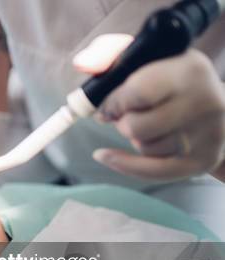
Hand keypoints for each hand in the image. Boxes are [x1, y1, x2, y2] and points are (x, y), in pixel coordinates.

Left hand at [73, 34, 224, 181]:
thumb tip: (82, 63)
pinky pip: (150, 172)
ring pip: (143, 147)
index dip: (114, 102)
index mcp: (189, 70)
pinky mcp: (202, 160)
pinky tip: (105, 155)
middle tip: (127, 115)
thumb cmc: (172, 81)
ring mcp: (206, 134)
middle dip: (121, 123)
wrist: (223, 109)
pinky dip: (124, 164)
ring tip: (151, 124)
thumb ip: (110, 55)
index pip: (137, 92)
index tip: (110, 104)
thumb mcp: (148, 58)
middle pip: (135, 127)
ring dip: (136, 138)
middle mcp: (204, 102)